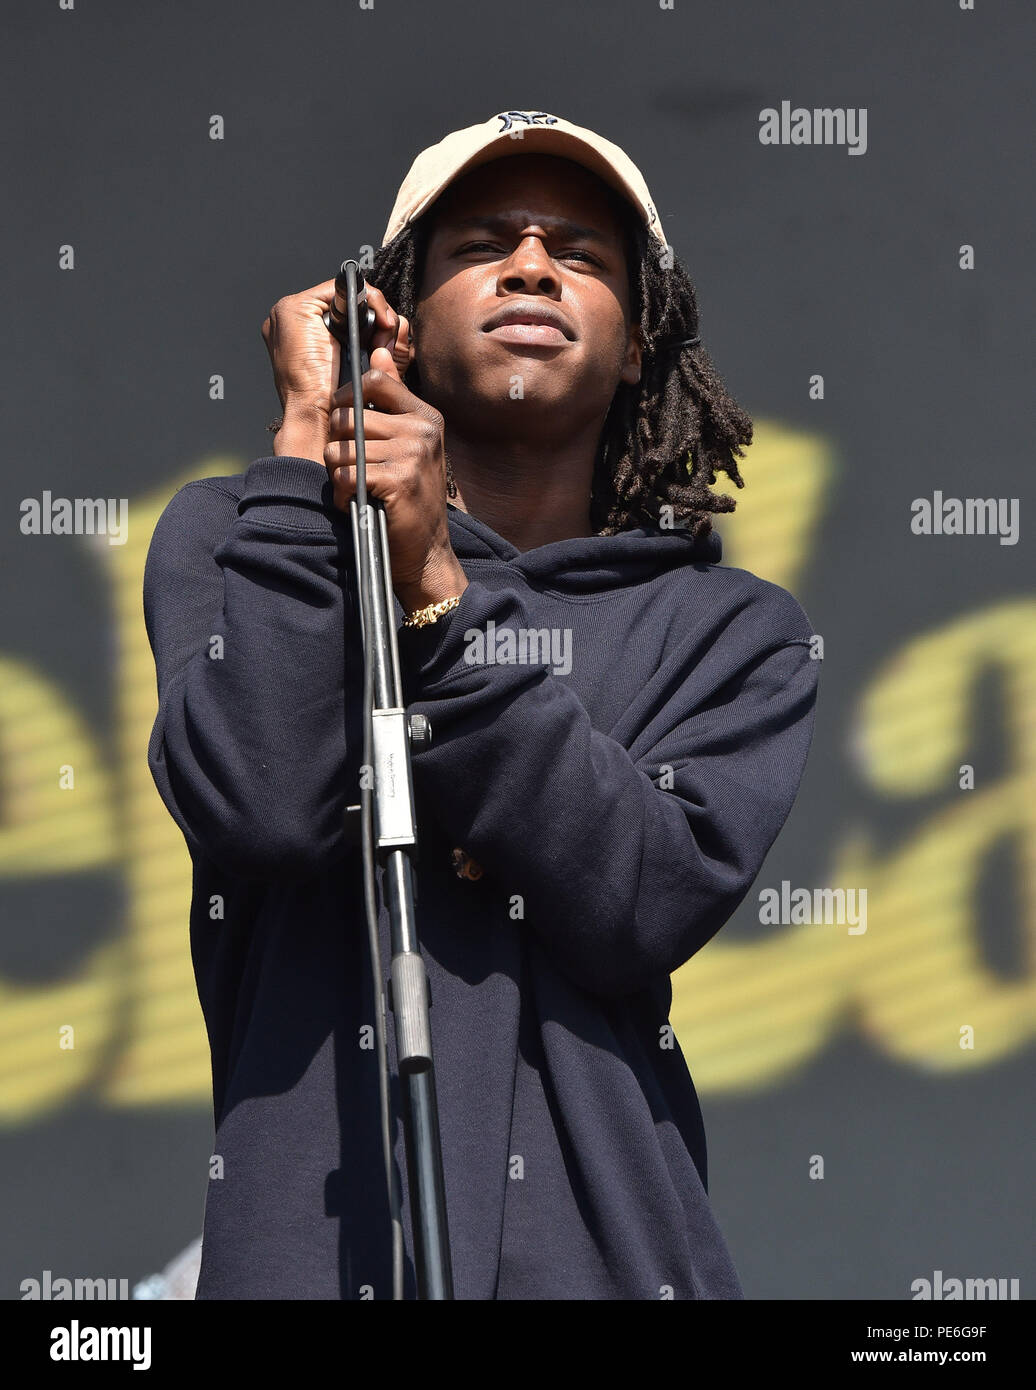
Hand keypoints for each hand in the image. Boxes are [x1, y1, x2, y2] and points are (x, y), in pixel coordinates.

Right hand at [261, 279, 410, 460]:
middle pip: (348, 307)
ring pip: (347, 296)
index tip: (392, 342)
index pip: (348, 319)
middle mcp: (294, 326)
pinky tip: (381, 320)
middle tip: (392, 340)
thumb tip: (400, 325)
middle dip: (378, 320)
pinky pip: (342, 289)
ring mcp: (289, 315)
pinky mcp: (294, 308)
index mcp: (307, 342)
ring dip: (376, 312)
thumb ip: (385, 350)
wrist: (318, 421)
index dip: (374, 326)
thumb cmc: (338, 410)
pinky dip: (369, 300)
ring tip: (386, 336)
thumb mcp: (370, 375)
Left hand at [325, 366, 467, 612]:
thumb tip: (378, 350)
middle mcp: (422, 431)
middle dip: (338, 446)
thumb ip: (392, 399)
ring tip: (355, 489)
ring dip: (338, 474)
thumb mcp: (408, 444)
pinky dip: (341, 494)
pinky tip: (354, 503)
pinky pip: (344, 475)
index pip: (375, 380)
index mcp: (425, 416)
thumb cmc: (410, 499)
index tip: (346, 423)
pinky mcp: (397, 480)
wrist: (425, 551)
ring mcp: (411, 454)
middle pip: (348, 417)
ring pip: (341, 449)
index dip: (347, 398)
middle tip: (352, 470)